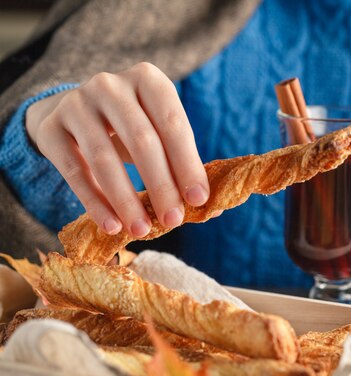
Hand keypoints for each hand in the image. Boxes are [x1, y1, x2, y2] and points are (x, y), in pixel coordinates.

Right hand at [25, 62, 209, 236]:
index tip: (198, 199)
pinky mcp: (51, 128)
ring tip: (142, 229)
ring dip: (126, 200)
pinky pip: (74, 170)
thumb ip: (181, 162)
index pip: (173, 124)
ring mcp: (76, 103)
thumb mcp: (158, 131)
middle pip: (141, 141)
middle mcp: (110, 85)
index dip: (187, 164)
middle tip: (173, 221)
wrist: (74, 111)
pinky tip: (111, 225)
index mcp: (148, 80)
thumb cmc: (132, 126)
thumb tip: (209, 206)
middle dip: (161, 186)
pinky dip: (94, 202)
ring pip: (104, 158)